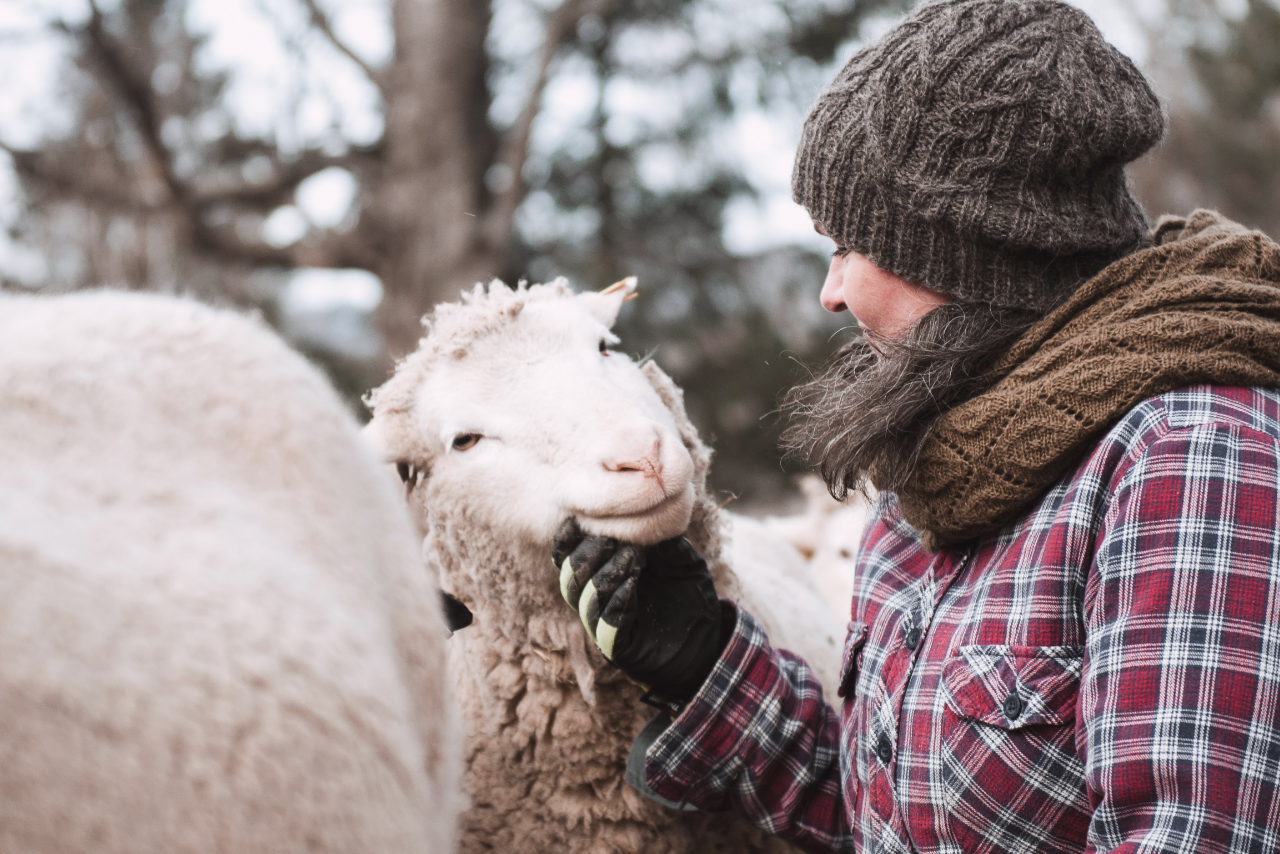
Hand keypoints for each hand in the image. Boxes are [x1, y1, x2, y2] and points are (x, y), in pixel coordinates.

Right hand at [552, 519, 727, 703]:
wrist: (708, 640)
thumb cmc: (689, 596)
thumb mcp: (679, 559)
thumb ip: (660, 538)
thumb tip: (645, 511)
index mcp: (602, 573)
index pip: (568, 556)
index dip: (567, 539)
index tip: (577, 520)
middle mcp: (596, 599)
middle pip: (570, 575)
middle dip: (588, 553)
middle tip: (614, 539)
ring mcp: (605, 624)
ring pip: (583, 598)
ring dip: (604, 574)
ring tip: (632, 557)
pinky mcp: (618, 645)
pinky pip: (605, 623)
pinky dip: (616, 600)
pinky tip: (632, 584)